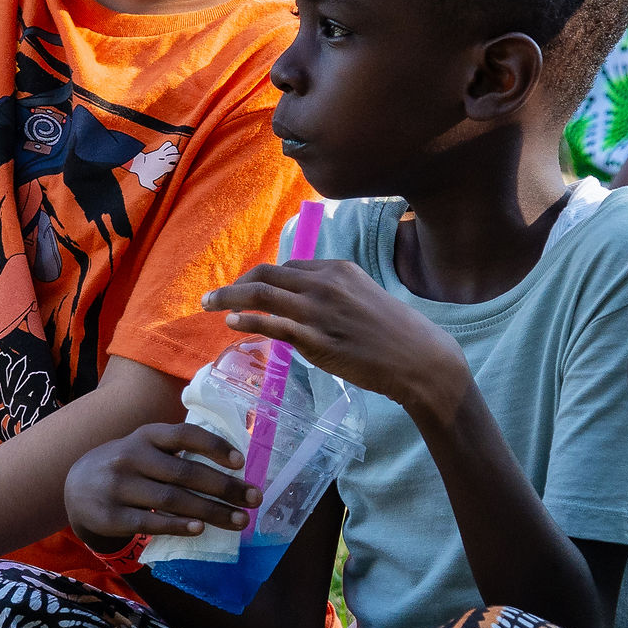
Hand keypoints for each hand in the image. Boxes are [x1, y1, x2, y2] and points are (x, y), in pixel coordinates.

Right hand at [65, 421, 252, 546]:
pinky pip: (149, 522)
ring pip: (172, 499)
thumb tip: (231, 471)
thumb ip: (176, 454)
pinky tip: (200, 529)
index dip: (214, 446)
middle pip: (185, 472)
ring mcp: (119, 486)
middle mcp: (131, 456)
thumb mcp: (144, 449)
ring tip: (238, 521)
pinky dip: (177, 526)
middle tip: (253, 500)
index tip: (241, 462)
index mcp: (146, 436)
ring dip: (210, 511)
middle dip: (224, 487)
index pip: (184, 435)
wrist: (75, 489)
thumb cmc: (126, 468)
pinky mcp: (110, 515)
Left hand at [202, 260, 469, 423]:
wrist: (419, 359)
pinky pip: (271, 324)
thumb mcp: (364, 298)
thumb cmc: (395, 334)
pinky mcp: (316, 340)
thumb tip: (304, 303)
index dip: (259, 279)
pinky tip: (232, 322)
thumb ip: (333, 295)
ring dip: (228, 297)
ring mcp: (319, 311)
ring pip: (261, 295)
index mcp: (338, 270)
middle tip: (214, 296)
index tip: (244, 291)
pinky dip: (247, 320)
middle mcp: (325, 284)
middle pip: (266, 275)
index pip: (286, 268)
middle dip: (235, 284)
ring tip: (208, 304)